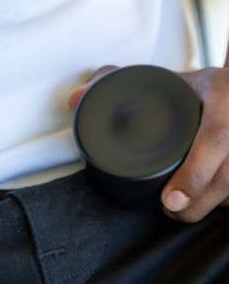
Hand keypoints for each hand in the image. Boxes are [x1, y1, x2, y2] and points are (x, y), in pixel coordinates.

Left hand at [69, 64, 228, 221]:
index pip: (215, 139)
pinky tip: (206, 204)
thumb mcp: (163, 78)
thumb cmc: (193, 82)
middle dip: (198, 202)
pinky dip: (223, 199)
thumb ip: (116, 83)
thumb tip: (75, 100)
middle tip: (170, 211)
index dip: (194, 174)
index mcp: (219, 96)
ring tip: (181, 212)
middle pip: (227, 175)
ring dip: (209, 204)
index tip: (169, 200)